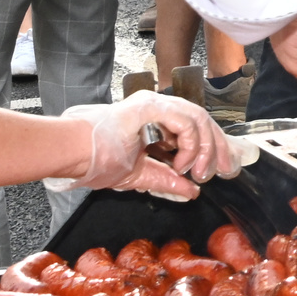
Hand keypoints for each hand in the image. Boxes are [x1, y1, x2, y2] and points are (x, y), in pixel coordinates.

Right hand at [52, 91, 237, 196]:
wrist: (72, 154)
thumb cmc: (95, 159)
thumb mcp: (140, 175)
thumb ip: (167, 181)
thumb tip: (191, 191)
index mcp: (155, 120)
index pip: (196, 126)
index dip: (214, 146)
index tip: (224, 167)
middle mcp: (158, 107)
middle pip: (203, 119)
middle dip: (218, 146)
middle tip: (224, 170)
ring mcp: (153, 104)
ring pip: (198, 118)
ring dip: (204, 148)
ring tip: (197, 170)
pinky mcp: (149, 107)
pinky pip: (185, 121)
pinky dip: (189, 144)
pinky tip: (180, 162)